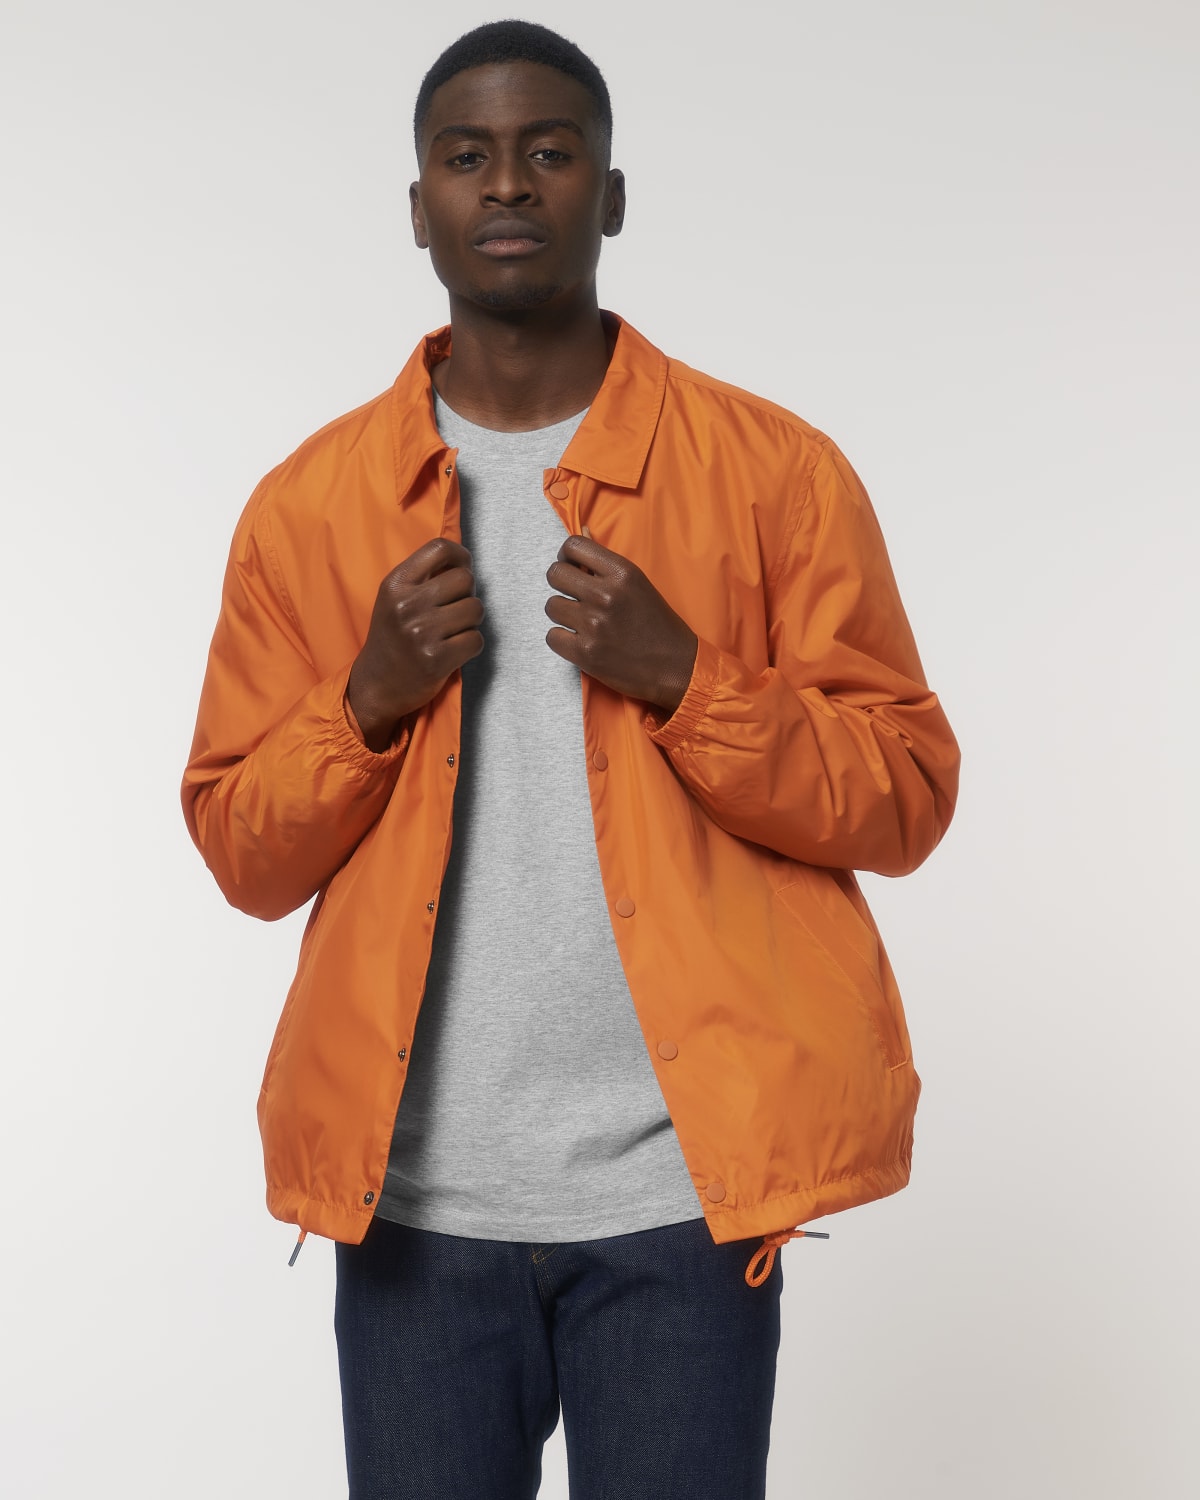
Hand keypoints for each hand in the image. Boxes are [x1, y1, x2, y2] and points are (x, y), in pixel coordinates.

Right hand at [347, 538, 483, 750]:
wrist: (375, 685)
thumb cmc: (391, 638)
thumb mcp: (394, 599)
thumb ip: (423, 577)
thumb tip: (465, 562)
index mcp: (394, 584)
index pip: (439, 548)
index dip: (461, 556)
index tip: (463, 567)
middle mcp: (406, 605)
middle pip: (465, 579)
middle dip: (467, 593)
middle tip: (455, 609)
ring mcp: (421, 633)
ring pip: (476, 609)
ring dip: (470, 621)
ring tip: (451, 631)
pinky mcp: (436, 659)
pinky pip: (476, 640)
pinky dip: (470, 645)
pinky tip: (453, 650)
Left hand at [544, 531, 696, 712]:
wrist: (675, 667)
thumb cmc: (659, 626)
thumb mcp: (639, 584)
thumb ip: (608, 562)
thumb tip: (583, 531)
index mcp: (623, 573)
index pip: (574, 546)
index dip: (566, 556)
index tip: (571, 567)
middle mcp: (606, 595)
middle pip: (555, 574)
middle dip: (561, 585)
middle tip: (574, 596)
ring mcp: (594, 625)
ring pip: (552, 606)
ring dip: (563, 614)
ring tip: (582, 623)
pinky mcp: (585, 653)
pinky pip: (552, 637)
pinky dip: (563, 641)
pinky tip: (581, 642)